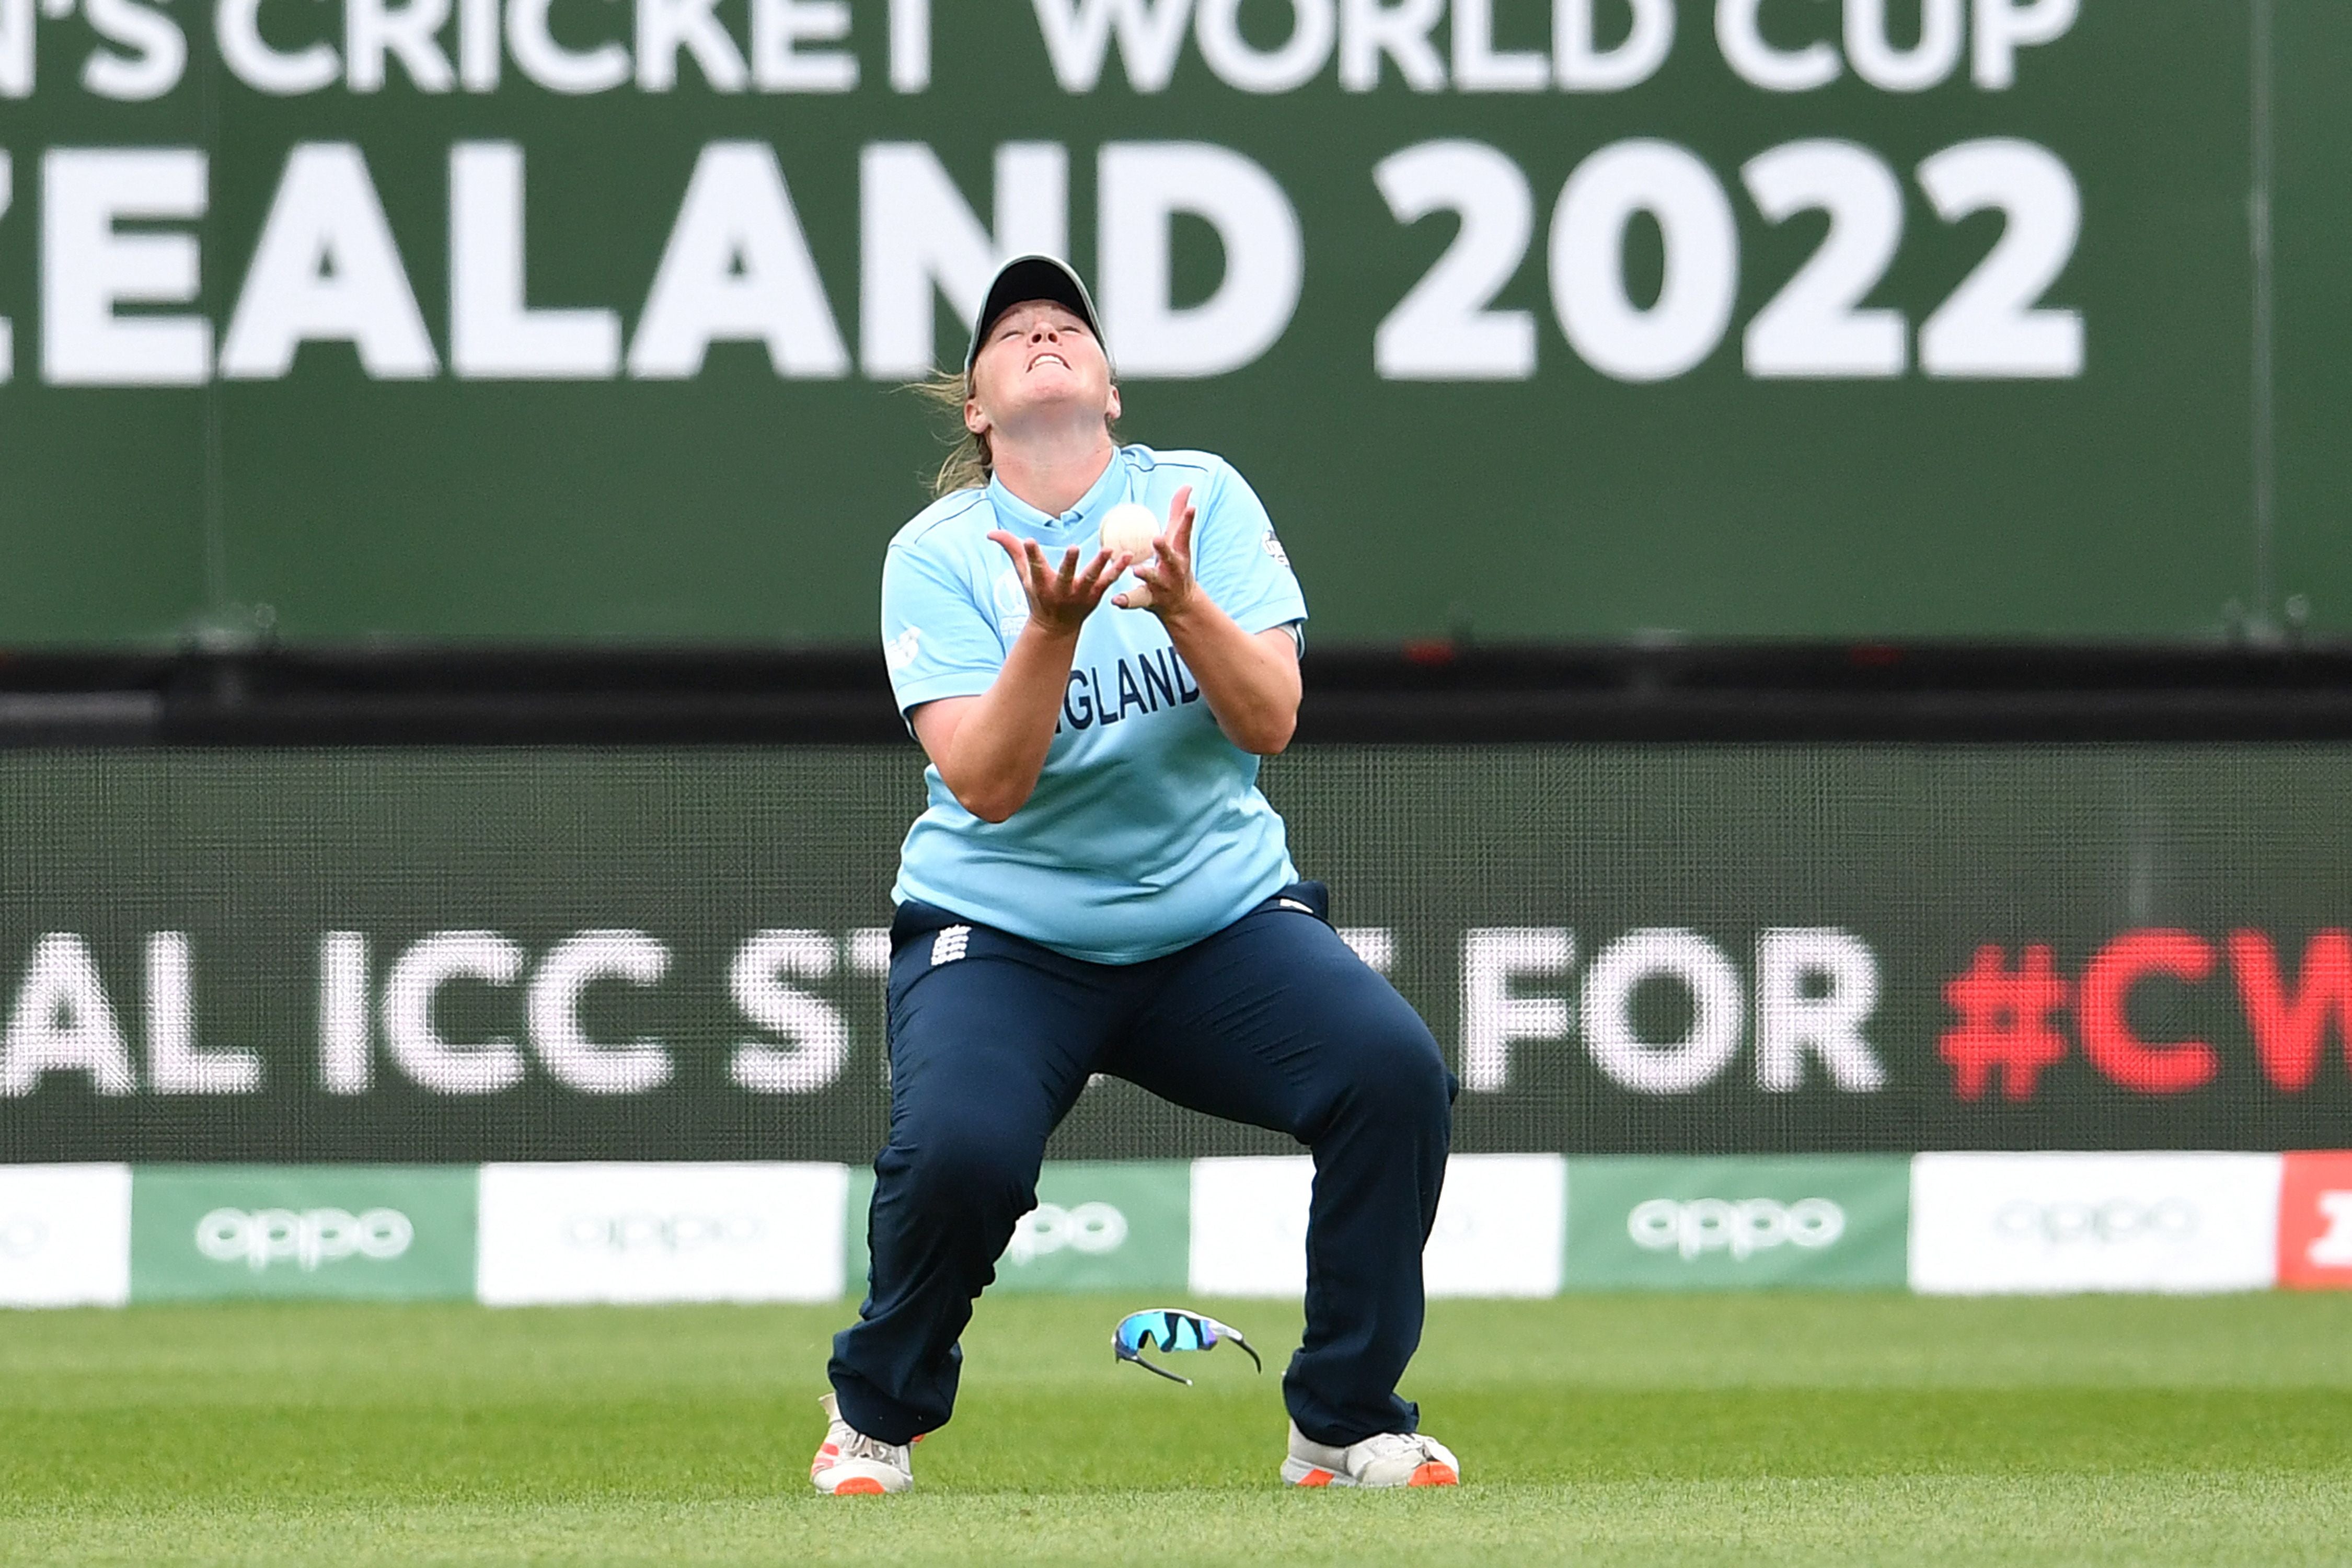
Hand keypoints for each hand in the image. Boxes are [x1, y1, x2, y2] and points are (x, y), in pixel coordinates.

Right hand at [988, 531, 1128, 636]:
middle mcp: (1061, 591)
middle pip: (1065, 576)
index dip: (1030, 554)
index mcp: (1041, 585)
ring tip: (1109, 549)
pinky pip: (1109, 581)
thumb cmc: (1038, 595)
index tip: (1028, 540)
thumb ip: (1011, 550)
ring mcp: (1080, 595)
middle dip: (1069, 564)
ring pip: (1092, 579)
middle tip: (1073, 548)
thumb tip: (990, 532)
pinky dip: (1119, 569)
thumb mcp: (1023, 575)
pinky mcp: (1096, 596)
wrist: (1056, 628)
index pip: (1034, 567)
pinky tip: (1128, 555)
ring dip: (1100, 564)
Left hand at [1112, 486, 1198, 617]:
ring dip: (1146, 575)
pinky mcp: (1149, 600)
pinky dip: (1126, 601)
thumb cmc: (1176, 564)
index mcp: (1180, 553)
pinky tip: (1116, 600)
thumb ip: (1179, 514)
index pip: (1185, 534)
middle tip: (1157, 539)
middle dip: (1164, 549)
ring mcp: (1162, 586)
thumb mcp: (1179, 540)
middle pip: (1170, 558)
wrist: (1182, 604)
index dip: (1188, 521)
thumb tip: (1187, 486)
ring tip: (1136, 570)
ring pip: (1153, 580)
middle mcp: (1173, 570)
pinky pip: (1136, 600)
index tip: (1192, 508)